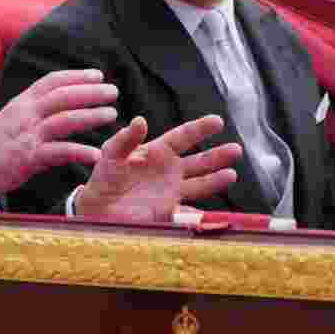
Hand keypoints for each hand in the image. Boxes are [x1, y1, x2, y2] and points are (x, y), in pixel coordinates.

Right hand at [0, 69, 117, 195]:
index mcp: (22, 102)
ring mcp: (27, 135)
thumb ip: (30, 109)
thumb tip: (51, 101)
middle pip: (63, 97)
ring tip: (112, 114)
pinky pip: (59, 152)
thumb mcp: (9, 117)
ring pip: (65, 120)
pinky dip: (80, 152)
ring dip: (91, 116)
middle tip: (113, 91)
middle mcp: (26, 114)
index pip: (52, 81)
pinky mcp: (29, 157)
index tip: (98, 74)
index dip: (77, 76)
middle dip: (91, 92)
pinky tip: (96, 154)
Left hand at [74, 115, 240, 222]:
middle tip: (237, 149)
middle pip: (199, 160)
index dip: (200, 128)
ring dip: (216, 179)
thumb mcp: (111, 153)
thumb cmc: (103, 177)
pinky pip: (190, 211)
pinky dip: (202, 213)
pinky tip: (214, 214)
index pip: (184, 136)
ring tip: (232, 174)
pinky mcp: (169, 211)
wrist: (97, 209)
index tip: (218, 121)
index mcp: (158, 151)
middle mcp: (169, 170)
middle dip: (218, 155)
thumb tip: (141, 120)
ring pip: (200, 183)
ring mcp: (171, 190)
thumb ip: (126, 138)